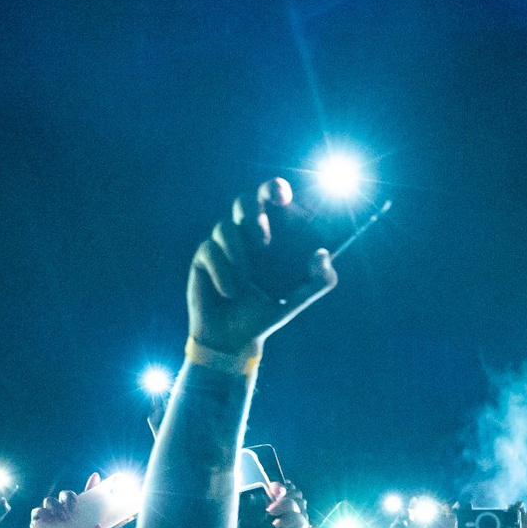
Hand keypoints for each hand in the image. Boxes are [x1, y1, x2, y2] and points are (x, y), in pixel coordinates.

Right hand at [29, 492, 112, 527]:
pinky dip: (41, 513)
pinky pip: (37, 513)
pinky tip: (47, 520)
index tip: (95, 477)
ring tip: (63, 519)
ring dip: (55, 505)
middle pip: (66, 494)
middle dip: (69, 496)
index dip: (91, 486)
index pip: (87, 497)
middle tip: (73, 508)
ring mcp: (53, 520)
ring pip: (50, 500)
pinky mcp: (40, 526)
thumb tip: (100, 527)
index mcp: (82, 518)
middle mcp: (67, 515)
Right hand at [185, 177, 336, 355]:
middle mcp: (245, 234)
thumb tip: (323, 253)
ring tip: (247, 279)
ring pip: (224, 227)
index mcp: (272, 235)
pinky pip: (210, 250)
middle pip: (243, 200)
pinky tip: (230, 292)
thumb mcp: (298, 300)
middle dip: (252, 212)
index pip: (271, 199)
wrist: (236, 339)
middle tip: (264, 240)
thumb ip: (319, 280)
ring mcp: (222, 244)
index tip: (282, 197)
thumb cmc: (267, 313)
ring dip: (237, 252)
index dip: (274, 189)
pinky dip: (223, 272)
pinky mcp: (203, 258)